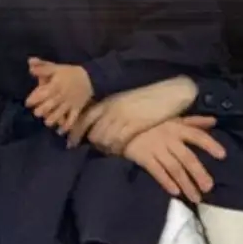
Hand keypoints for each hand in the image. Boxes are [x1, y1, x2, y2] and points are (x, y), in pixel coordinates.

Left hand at [26, 59, 94, 132]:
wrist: (92, 77)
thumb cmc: (70, 73)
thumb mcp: (56, 67)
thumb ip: (42, 67)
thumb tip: (29, 62)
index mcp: (56, 85)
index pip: (43, 93)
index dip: (34, 99)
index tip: (28, 102)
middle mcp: (62, 95)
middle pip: (50, 105)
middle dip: (42, 110)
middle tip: (37, 113)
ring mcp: (70, 103)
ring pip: (60, 113)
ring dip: (53, 119)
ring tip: (48, 122)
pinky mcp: (77, 109)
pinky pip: (72, 119)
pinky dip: (67, 126)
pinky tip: (60, 131)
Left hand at [69, 76, 199, 152]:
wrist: (172, 91)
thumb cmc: (150, 94)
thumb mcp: (127, 98)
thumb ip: (113, 108)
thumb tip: (100, 121)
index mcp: (109, 101)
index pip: (85, 119)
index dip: (75, 133)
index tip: (71, 143)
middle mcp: (112, 110)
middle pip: (94, 133)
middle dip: (92, 143)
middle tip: (94, 150)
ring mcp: (123, 118)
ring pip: (104, 140)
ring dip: (104, 148)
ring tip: (108, 152)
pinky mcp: (135, 126)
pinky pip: (119, 143)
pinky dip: (116, 150)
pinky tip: (119, 152)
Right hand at [122, 116, 226, 203]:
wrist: (122, 124)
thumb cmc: (153, 123)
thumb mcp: (174, 118)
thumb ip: (194, 121)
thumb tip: (214, 121)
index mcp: (178, 128)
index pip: (198, 136)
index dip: (210, 144)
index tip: (223, 156)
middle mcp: (170, 139)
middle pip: (187, 158)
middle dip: (199, 173)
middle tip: (209, 188)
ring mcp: (156, 149)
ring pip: (174, 168)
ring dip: (186, 183)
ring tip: (196, 197)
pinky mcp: (143, 158)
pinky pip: (157, 172)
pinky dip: (166, 182)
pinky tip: (175, 193)